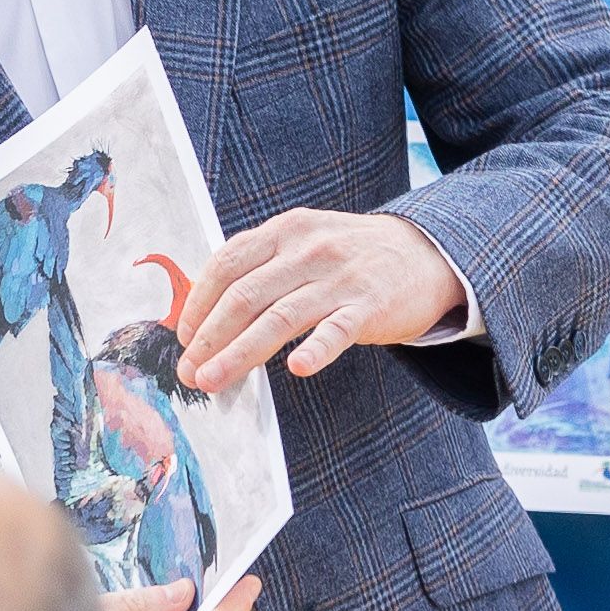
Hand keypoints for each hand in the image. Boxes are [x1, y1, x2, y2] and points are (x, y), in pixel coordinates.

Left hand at [180, 210, 465, 391]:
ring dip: (239, 353)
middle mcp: (308, 250)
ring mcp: (339, 277)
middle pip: (245, 295)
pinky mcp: (370, 306)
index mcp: (285, 231)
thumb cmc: (352, 256)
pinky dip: (316, 349)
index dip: (198, 303)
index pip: (227, 264)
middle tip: (188, 371)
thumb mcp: (305, 243)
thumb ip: (262, 267)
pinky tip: (297, 368)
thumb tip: (206, 310)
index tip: (184, 337)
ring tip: (213, 379)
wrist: (425, 252)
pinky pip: (337, 330)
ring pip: (279, 318)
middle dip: (209, 337)